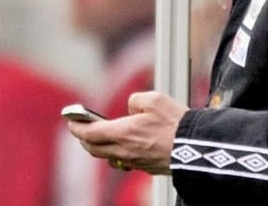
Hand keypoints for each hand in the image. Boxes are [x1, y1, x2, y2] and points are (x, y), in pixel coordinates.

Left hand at [67, 91, 187, 174]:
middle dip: (84, 139)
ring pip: (108, 157)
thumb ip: (135, 100)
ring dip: (99, 147)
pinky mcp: (146, 167)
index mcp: (123, 133)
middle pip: (94, 149)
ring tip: (100, 137)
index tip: (71, 122)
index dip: (77, 128)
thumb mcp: (154, 99)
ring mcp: (135, 162)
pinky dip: (117, 152)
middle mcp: (125, 150)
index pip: (89, 134)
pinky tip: (123, 144)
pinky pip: (124, 161)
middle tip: (81, 130)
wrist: (196, 147)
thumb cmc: (176, 123)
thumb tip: (131, 109)